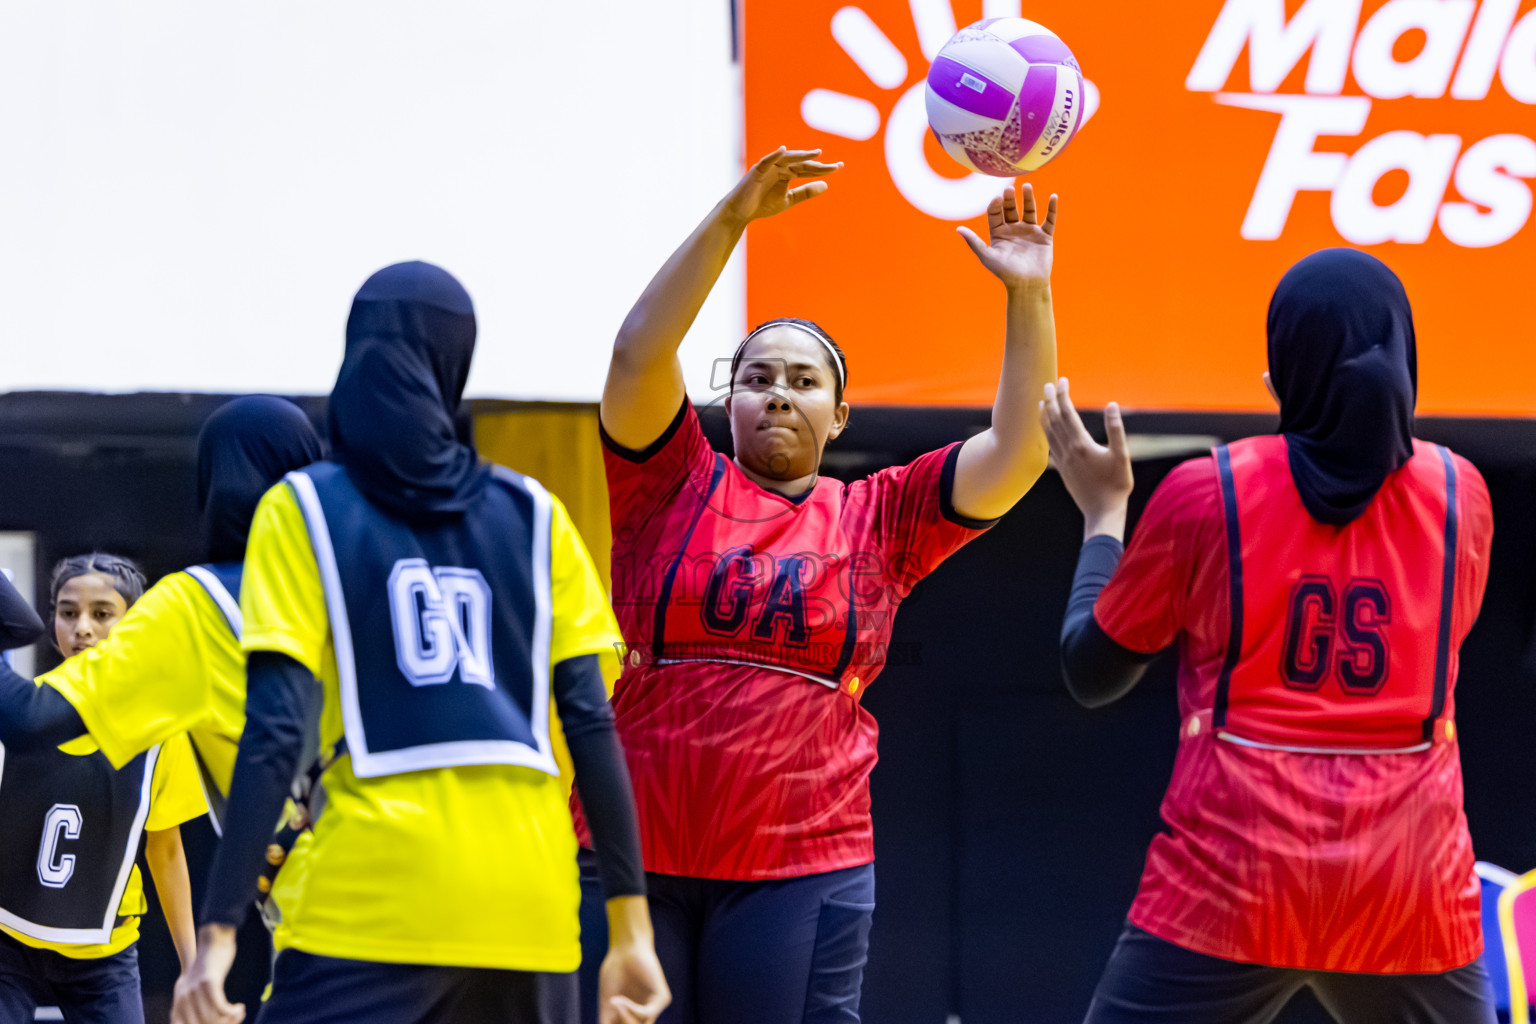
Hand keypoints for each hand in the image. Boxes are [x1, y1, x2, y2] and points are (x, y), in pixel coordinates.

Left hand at [171, 924, 243, 1023]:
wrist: (215, 937)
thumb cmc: (211, 961)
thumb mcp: (197, 982)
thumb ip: (194, 999)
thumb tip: (203, 1019)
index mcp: (179, 998)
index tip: (222, 1022)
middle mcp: (183, 996)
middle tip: (234, 1019)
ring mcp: (195, 989)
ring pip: (211, 1018)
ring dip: (230, 1019)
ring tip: (238, 1013)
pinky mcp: (209, 982)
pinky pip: (220, 1007)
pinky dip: (232, 1012)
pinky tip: (239, 1008)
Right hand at [599, 896, 669, 1023]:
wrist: (627, 947)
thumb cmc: (615, 970)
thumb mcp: (608, 1001)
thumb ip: (607, 1020)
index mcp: (632, 1014)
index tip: (606, 1021)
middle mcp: (644, 1012)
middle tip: (609, 1018)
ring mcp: (654, 1006)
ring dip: (626, 1019)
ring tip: (613, 1002)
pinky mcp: (663, 999)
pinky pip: (648, 1013)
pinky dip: (632, 1009)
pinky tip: (619, 1000)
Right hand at [720, 147, 840, 226]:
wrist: (741, 212)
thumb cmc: (763, 205)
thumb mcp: (789, 199)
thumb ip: (806, 192)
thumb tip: (827, 185)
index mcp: (788, 173)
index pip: (809, 169)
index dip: (823, 169)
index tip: (839, 167)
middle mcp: (781, 167)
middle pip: (803, 163)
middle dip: (819, 164)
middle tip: (836, 166)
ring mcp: (769, 166)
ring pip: (789, 159)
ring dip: (802, 155)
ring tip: (818, 154)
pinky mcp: (757, 170)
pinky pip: (767, 160)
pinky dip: (774, 154)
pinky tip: (784, 149)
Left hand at [958, 183, 1057, 287]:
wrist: (1027, 285)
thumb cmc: (1005, 272)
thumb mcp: (987, 256)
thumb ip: (974, 241)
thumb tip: (958, 229)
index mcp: (999, 233)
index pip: (995, 214)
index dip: (995, 205)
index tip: (996, 198)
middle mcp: (1014, 230)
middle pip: (1011, 209)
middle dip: (1010, 199)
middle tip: (1009, 189)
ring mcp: (1030, 232)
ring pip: (1029, 210)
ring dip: (1028, 198)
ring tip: (1027, 186)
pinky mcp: (1044, 236)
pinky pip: (1050, 220)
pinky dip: (1052, 209)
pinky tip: (1053, 197)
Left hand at [1039, 378, 1132, 540]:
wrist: (1102, 512)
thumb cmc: (1116, 485)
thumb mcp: (1122, 456)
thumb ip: (1115, 430)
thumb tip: (1111, 405)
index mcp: (1082, 445)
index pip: (1068, 413)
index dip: (1063, 396)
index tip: (1062, 381)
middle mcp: (1068, 451)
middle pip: (1055, 420)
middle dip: (1051, 400)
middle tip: (1047, 383)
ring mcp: (1063, 461)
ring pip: (1049, 433)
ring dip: (1045, 415)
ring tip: (1041, 402)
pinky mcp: (1062, 470)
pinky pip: (1050, 446)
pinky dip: (1046, 433)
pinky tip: (1047, 430)